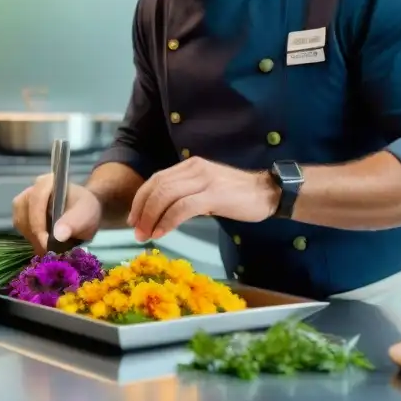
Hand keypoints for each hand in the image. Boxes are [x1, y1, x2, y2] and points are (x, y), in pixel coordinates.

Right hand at [12, 174, 102, 254]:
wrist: (83, 212)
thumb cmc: (85, 209)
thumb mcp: (86, 214)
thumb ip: (74, 222)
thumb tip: (58, 235)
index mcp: (47, 182)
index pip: (36, 201)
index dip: (39, 223)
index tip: (47, 244)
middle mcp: (31, 190)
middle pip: (24, 213)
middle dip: (35, 234)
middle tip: (49, 250)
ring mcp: (24, 202)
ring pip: (20, 223)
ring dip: (33, 238)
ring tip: (49, 248)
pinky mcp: (22, 215)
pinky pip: (21, 229)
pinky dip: (32, 240)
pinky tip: (44, 245)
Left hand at [127, 157, 279, 241]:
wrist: (267, 193)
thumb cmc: (237, 195)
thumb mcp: (206, 189)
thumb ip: (186, 194)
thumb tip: (161, 212)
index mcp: (190, 166)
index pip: (156, 179)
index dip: (140, 199)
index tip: (133, 218)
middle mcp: (194, 168)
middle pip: (157, 187)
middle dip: (142, 210)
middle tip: (136, 231)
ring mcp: (204, 180)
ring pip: (166, 196)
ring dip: (151, 217)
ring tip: (146, 234)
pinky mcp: (213, 194)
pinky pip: (182, 208)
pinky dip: (167, 221)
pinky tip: (161, 233)